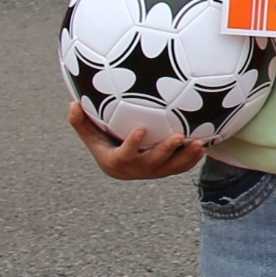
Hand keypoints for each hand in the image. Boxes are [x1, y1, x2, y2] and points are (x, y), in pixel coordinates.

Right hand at [68, 103, 213, 179]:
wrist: (121, 166)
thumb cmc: (105, 145)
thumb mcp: (91, 136)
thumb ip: (81, 123)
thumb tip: (72, 104)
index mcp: (118, 162)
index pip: (125, 155)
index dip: (133, 144)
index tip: (141, 129)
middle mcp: (137, 169)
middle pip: (153, 163)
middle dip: (166, 151)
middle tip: (178, 136)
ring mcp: (153, 172)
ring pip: (171, 167)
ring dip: (186, 156)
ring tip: (198, 143)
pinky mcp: (166, 170)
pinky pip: (181, 167)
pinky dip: (192, 158)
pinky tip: (203, 145)